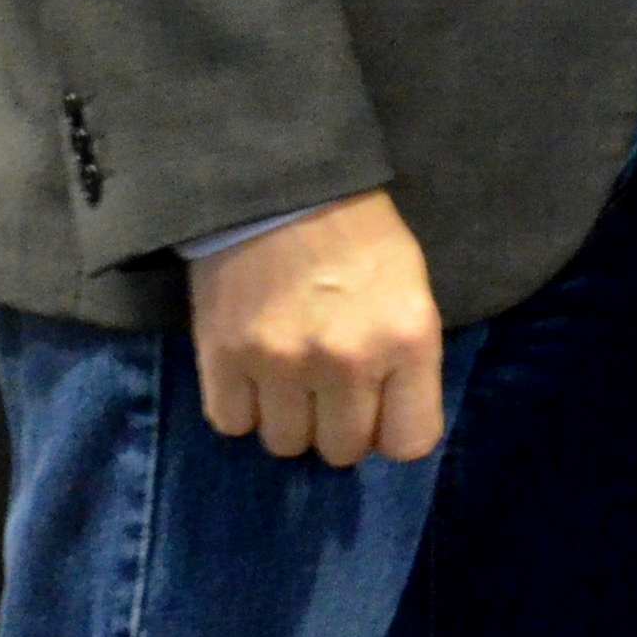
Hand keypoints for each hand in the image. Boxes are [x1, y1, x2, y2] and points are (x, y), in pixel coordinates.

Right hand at [190, 190, 448, 466]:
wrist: (282, 186)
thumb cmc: (359, 235)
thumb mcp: (411, 288)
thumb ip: (406, 359)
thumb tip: (386, 424)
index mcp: (407, 339)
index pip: (412, 442)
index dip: (395, 432)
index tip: (382, 412)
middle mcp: (348, 361)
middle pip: (343, 451)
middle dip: (338, 426)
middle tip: (330, 388)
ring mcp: (282, 363)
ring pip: (286, 444)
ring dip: (288, 419)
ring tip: (288, 376)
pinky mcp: (224, 359)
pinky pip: (232, 424)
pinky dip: (241, 407)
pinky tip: (251, 373)